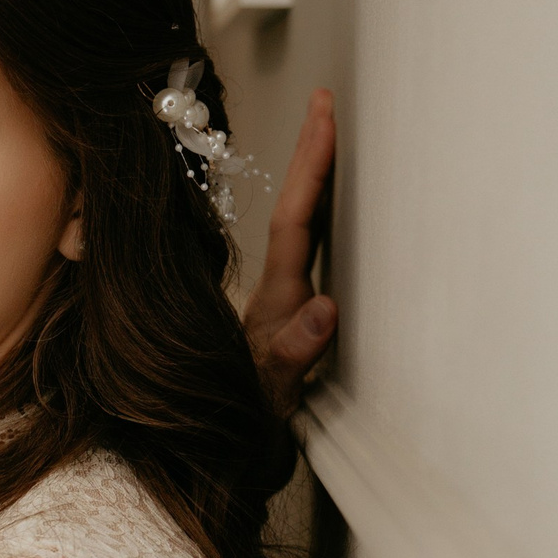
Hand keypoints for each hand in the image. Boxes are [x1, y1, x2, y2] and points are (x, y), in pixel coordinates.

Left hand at [243, 87, 338, 412]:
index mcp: (276, 301)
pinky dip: (323, 218)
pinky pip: (311, 252)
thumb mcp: (272, 394)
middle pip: (297, 210)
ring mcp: (285, 304)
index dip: (311, 169)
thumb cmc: (247, 425)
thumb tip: (323, 308)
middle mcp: (279, 294)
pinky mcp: (293, 318)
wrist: (224, 456)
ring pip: (303, 227)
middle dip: (312, 154)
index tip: (324, 119)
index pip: (296, 221)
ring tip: (329, 132)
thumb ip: (294, 354)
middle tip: (326, 100)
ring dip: (315, 179)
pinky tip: (333, 203)